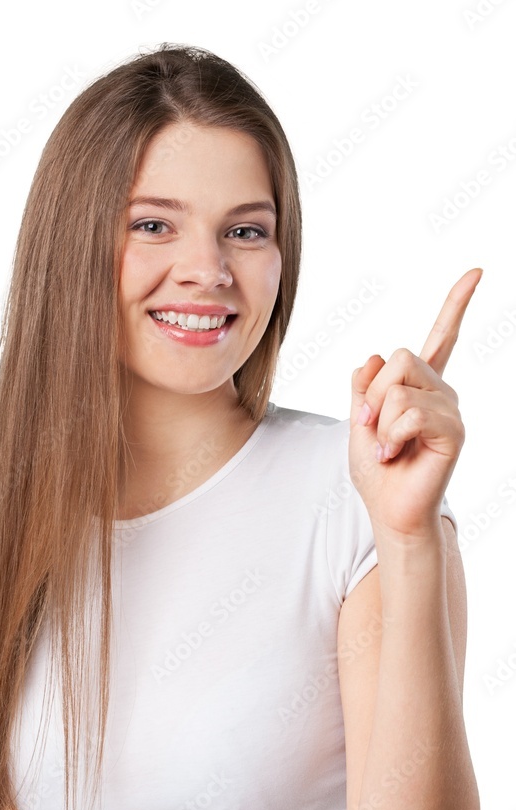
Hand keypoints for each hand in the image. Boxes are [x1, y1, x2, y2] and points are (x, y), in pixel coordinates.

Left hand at [348, 267, 482, 539]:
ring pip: (400, 388)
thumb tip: (375, 356)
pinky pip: (411, 412)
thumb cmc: (377, 471)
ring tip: (388, 448)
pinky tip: (395, 455)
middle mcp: (441, 391)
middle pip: (400, 357)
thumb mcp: (358, 420)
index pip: (441, 336)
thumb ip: (363, 386)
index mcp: (420, 385)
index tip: (477, 272)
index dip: (457, 304)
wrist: (389, 510)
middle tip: (373, 427)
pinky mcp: (453, 430)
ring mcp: (450, 409)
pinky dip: (391, 435)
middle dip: (373, 395)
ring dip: (380, 422)